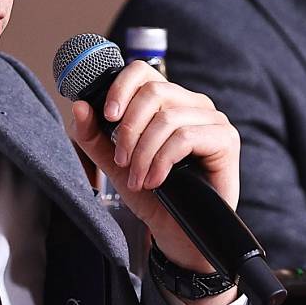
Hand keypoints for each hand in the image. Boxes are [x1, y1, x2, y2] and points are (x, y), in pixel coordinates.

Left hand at [67, 62, 241, 284]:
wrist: (178, 234)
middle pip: (154, 91)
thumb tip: (80, 106)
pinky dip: (163, 160)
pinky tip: (155, 180)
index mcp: (168, 101)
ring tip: (136, 179)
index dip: (121, 88)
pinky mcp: (226, 139)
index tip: (107, 116)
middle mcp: (193, 104)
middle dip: (129, 129)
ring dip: (143, 152)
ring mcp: (213, 119)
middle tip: (120, 161)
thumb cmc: (152, 196)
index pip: (143, 71)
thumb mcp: (115, 165)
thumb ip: (95, 136)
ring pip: (167, 117)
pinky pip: (186, 137)